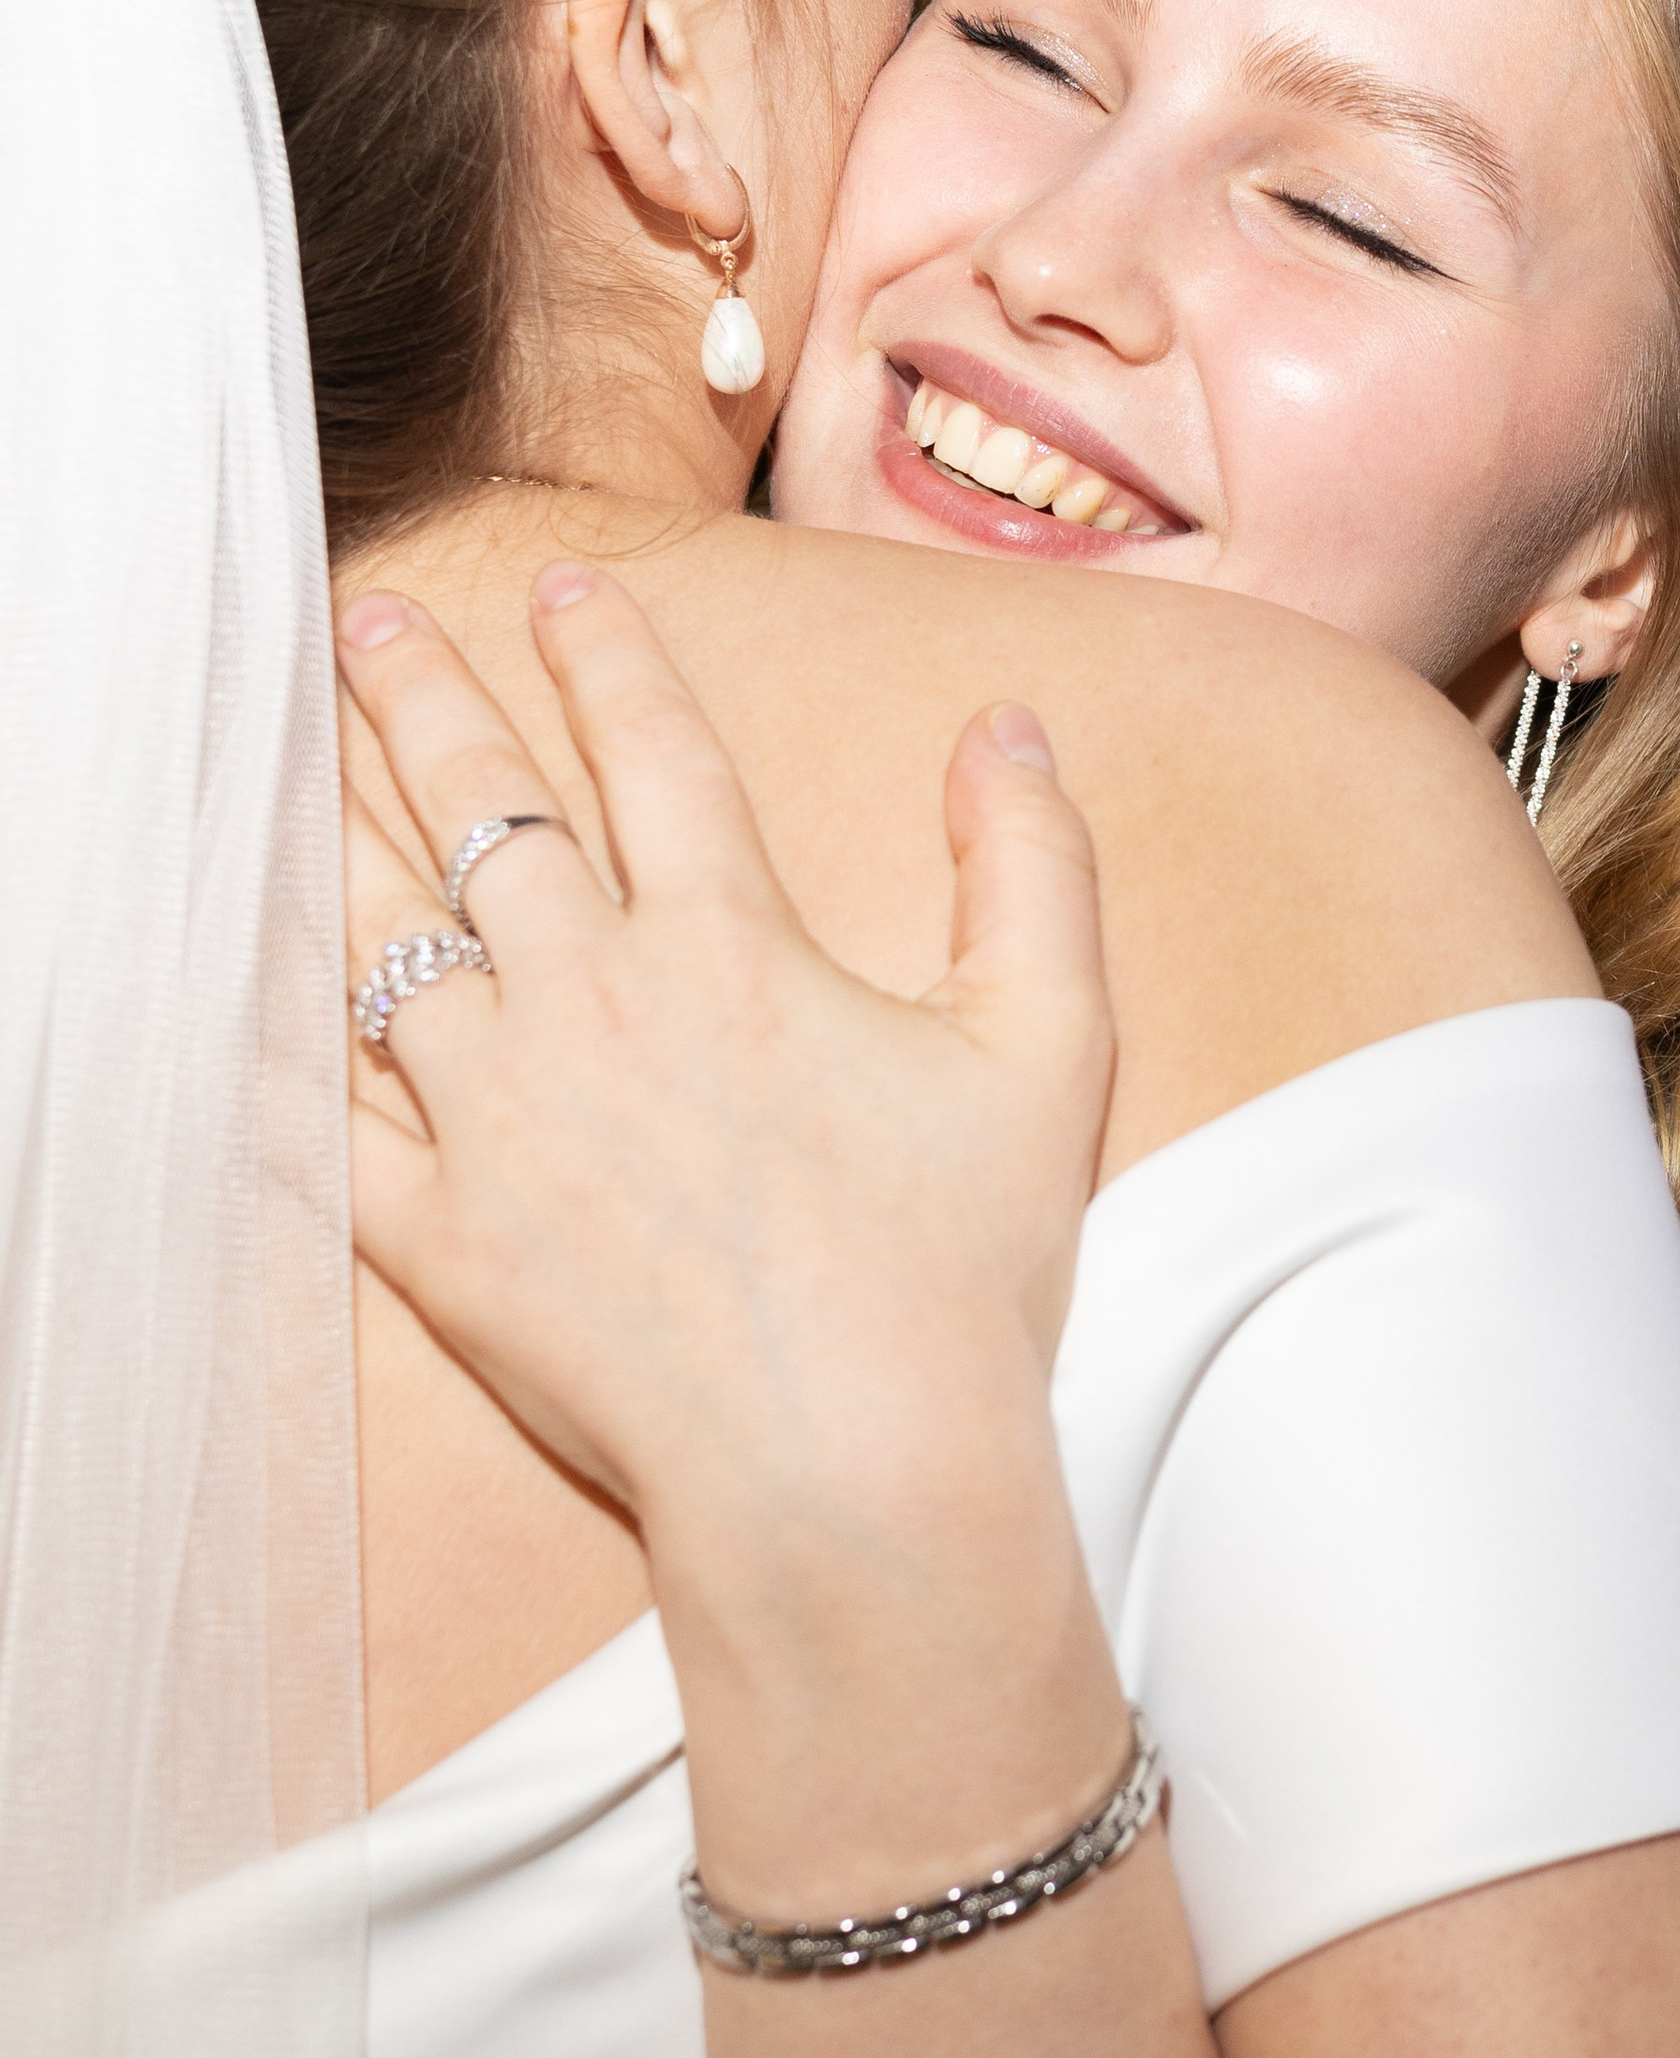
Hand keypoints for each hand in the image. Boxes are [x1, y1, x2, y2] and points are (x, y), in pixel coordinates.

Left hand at [336, 560, 1115, 1581]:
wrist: (849, 1472)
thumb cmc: (960, 1274)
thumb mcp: (1048, 1046)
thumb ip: (1031, 866)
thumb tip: (1008, 726)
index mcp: (729, 945)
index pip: (653, 752)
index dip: (609, 655)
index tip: (565, 585)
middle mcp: (591, 1001)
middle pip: (482, 811)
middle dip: (422, 699)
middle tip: (369, 625)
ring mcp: (499, 1118)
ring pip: (385, 942)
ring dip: (339, 837)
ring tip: (297, 771)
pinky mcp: (444, 1237)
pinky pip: (329, 1125)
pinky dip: (282, 1055)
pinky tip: (253, 1003)